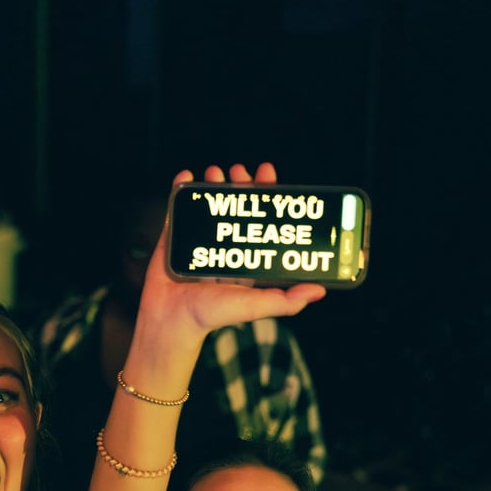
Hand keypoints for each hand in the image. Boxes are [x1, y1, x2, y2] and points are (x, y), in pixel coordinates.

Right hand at [136, 162, 325, 346]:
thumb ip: (286, 301)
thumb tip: (320, 291)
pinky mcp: (174, 238)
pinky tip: (185, 176)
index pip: (261, 220)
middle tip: (239, 171)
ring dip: (213, 183)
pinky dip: (180, 189)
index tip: (267, 175)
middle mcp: (225, 247)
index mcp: (245, 258)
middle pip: (236, 207)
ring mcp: (198, 241)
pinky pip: (178, 209)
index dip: (265, 197)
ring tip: (214, 173)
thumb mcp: (255, 306)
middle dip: (239, 184)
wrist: (171, 319)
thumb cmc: (211, 316)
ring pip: (209, 204)